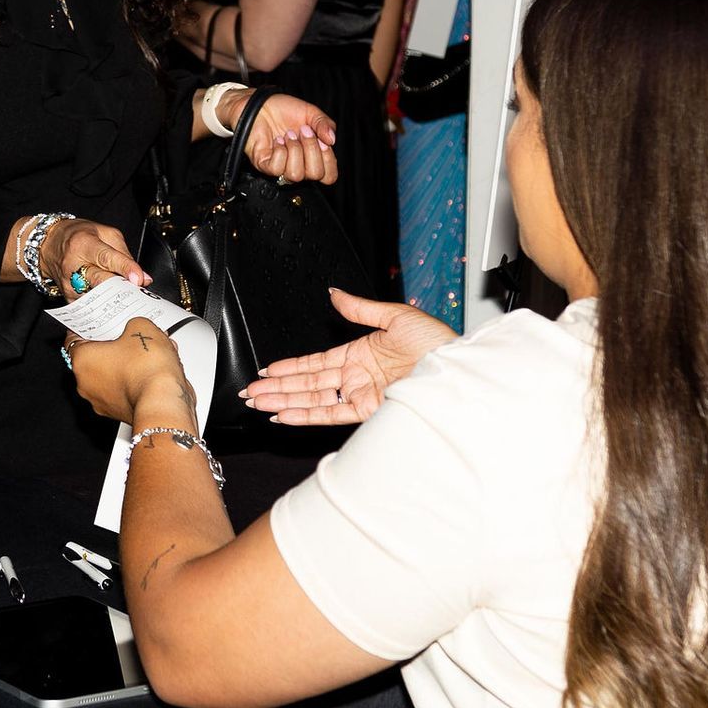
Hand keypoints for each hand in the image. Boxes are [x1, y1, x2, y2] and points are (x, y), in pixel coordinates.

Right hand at [45, 218, 150, 300]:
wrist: (49, 245)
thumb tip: (142, 277)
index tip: (139, 279)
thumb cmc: (79, 236)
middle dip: (122, 288)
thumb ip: (124, 254)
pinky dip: (106, 307)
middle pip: (100, 281)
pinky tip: (116, 305)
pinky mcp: (69, 298)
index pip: (106, 258)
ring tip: (130, 299)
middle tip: (138, 292)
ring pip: (98, 298)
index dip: (124, 269)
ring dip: (117, 300)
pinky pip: (92, 307)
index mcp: (83, 244)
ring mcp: (69, 285)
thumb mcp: (104, 234)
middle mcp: (73, 265)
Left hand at [67, 318, 194, 425]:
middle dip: (114, 347)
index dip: (88, 329)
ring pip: (111, 376)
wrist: (163, 402)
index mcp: (82, 360)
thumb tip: (136, 328)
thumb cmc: (147, 370)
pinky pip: (123, 391)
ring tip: (149, 355)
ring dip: (126, 365)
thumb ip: (132, 324)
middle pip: (95, 358)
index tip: (97, 324)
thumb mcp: (141, 327)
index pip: (74, 339)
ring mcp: (101, 402)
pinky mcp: (118, 413)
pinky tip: (153, 372)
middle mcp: (86, 384)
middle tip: (129, 337)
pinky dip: (134, 382)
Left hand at [239, 93, 338, 186]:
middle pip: (315, 175)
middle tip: (303, 131)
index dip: (329, 160)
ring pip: (295, 175)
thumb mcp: (311, 113)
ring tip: (288, 135)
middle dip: (311, 149)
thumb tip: (332, 140)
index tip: (323, 142)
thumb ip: (325, 124)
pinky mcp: (264, 165)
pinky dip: (279, 151)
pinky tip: (277, 141)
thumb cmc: (283, 110)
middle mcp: (298, 165)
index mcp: (313, 156)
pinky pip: (277, 168)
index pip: (329, 176)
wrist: (259, 104)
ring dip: (294, 149)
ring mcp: (281, 167)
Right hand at [241, 288, 455, 424]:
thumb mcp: (395, 315)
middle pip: (307, 383)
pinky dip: (306, 414)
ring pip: (313, 400)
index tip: (267, 369)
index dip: (290, 366)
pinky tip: (285, 414)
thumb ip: (360, 308)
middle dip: (277, 387)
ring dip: (283, 401)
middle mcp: (358, 377)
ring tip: (257, 403)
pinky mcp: (368, 410)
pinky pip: (330, 413)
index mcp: (361, 354)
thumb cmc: (436, 341)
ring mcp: (362, 394)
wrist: (457, 367)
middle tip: (250, 391)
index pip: (316, 363)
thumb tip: (335, 294)